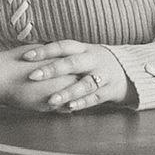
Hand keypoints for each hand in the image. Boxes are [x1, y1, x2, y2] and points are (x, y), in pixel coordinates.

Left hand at [3, 39, 133, 114]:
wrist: (128, 71)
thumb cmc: (93, 63)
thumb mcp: (81, 54)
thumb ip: (61, 56)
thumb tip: (29, 53)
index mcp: (83, 49)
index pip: (62, 46)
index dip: (45, 51)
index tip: (26, 57)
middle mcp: (93, 60)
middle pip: (72, 63)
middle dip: (52, 69)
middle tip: (33, 76)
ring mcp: (103, 75)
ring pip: (84, 84)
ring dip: (67, 92)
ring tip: (51, 100)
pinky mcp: (109, 90)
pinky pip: (94, 98)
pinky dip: (82, 103)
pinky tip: (68, 108)